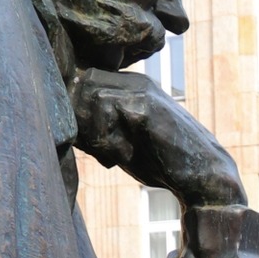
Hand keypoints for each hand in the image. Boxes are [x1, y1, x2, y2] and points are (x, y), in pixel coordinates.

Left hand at [73, 69, 244, 208]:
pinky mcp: (145, 103)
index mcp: (127, 88)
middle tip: (101, 152)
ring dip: (92, 129)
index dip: (77, 116)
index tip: (94, 148)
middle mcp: (133, 81)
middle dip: (80, 120)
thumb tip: (56, 122)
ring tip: (113, 154)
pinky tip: (125, 155)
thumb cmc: (160, 163)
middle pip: (78, 83)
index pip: (79, 84)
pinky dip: (105, 136)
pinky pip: (103, 106)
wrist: (202, 176)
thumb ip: (93, 127)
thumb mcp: (119, 143)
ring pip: (87, 91)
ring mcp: (140, 89)